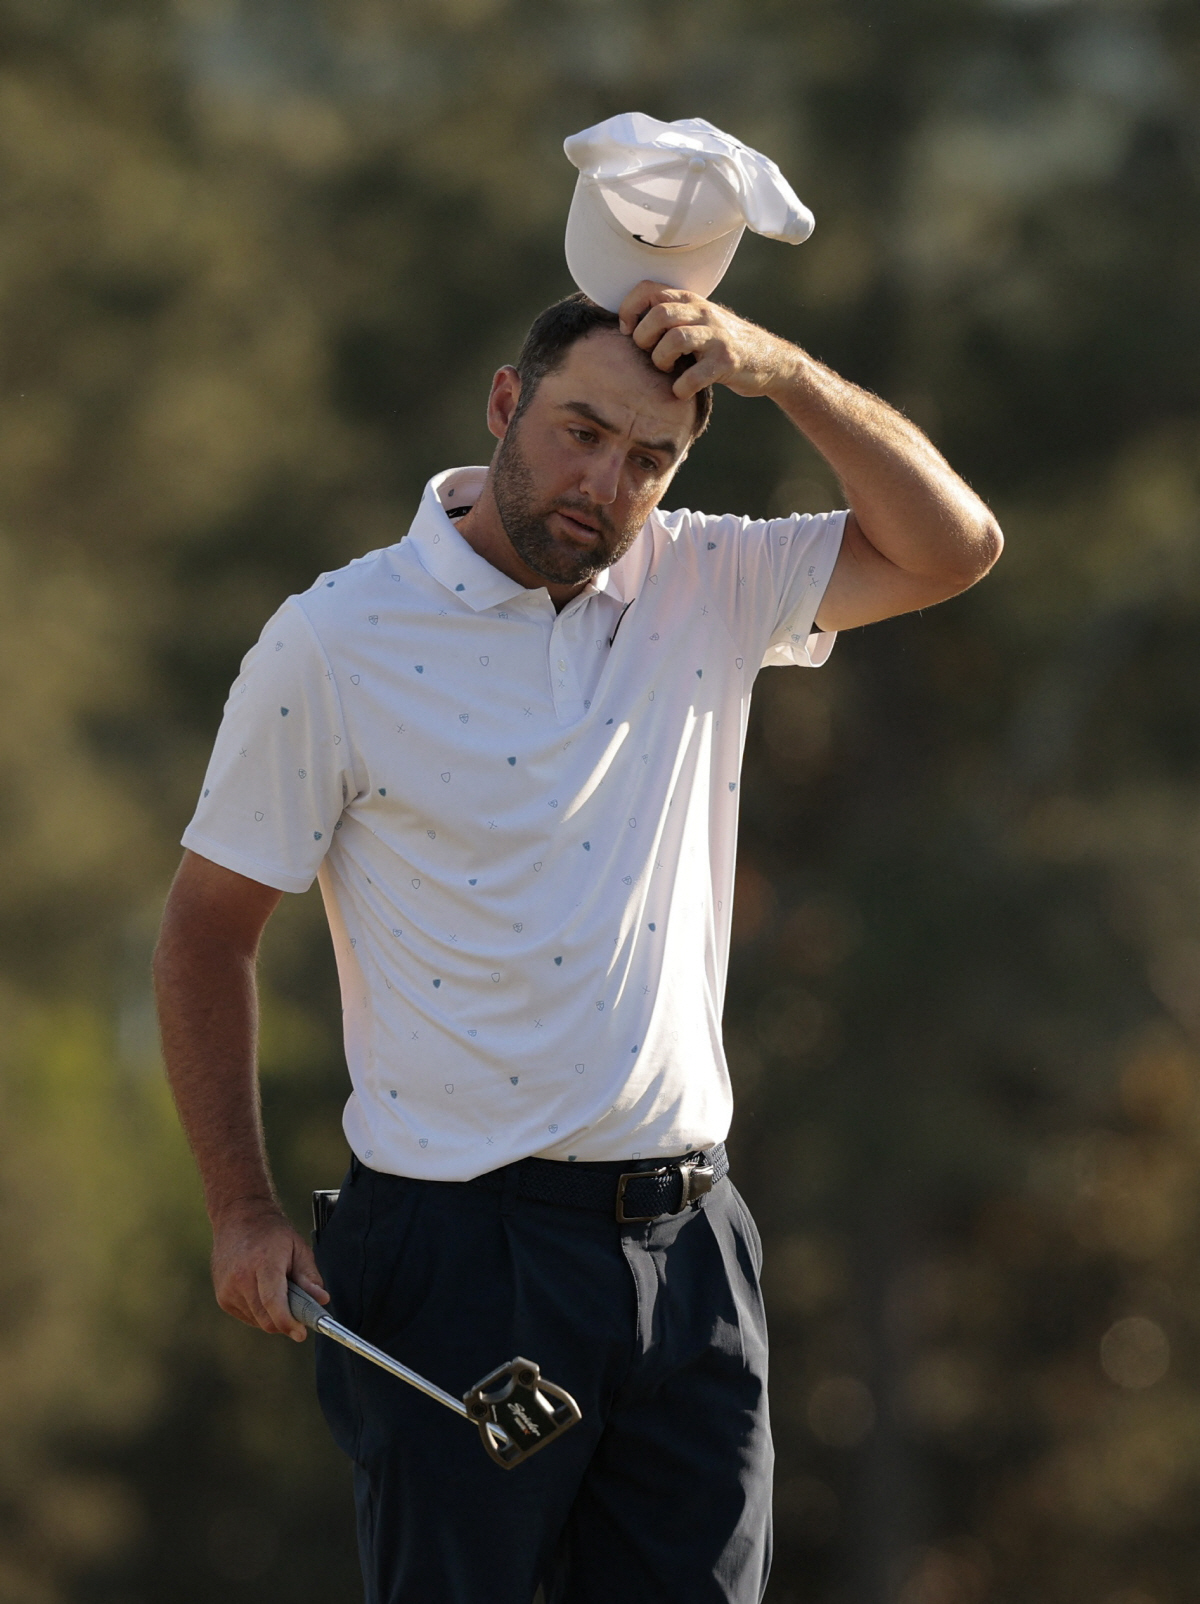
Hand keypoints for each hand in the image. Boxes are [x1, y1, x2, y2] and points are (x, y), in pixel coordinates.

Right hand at [210, 1199, 328, 1340]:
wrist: (238, 1218)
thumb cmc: (271, 1232)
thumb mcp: (298, 1247)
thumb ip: (309, 1276)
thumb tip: (321, 1300)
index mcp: (263, 1263)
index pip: (273, 1302)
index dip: (288, 1322)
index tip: (301, 1333)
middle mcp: (241, 1278)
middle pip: (266, 1318)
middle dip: (286, 1323)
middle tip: (300, 1315)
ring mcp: (228, 1289)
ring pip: (257, 1321)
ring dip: (273, 1316)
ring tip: (278, 1291)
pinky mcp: (222, 1298)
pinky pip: (247, 1316)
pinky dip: (260, 1312)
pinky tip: (263, 1291)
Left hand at [618, 282, 799, 401]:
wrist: (771, 360)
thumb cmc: (723, 344)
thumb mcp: (699, 321)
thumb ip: (671, 316)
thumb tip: (627, 324)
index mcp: (691, 301)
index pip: (649, 289)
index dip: (629, 308)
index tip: (627, 330)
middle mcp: (704, 313)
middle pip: (659, 314)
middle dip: (643, 338)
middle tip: (649, 353)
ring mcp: (717, 337)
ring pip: (674, 339)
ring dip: (661, 360)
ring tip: (666, 369)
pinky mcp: (727, 362)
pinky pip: (693, 376)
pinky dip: (680, 388)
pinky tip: (682, 390)